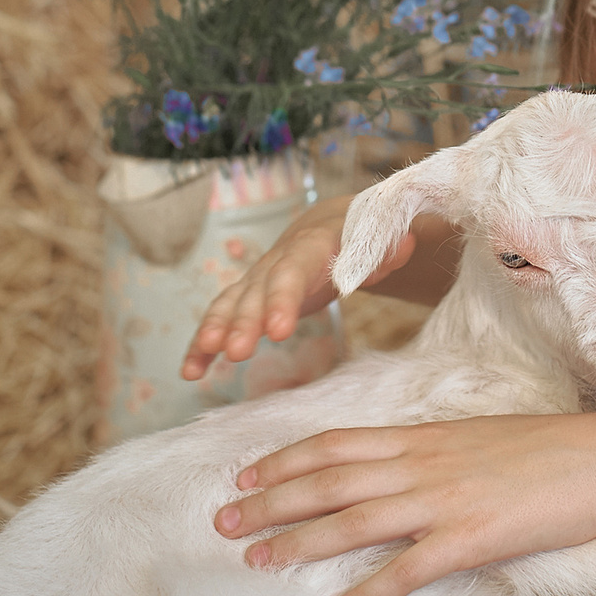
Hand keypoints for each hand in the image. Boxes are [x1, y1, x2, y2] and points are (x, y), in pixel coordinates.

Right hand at [180, 195, 434, 379]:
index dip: (283, 299)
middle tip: (237, 352)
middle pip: (255, 292)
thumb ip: (390, 247)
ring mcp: (258, 279)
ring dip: (214, 332)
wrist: (331, 224)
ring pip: (230, 304)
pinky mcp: (250, 298)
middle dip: (243, 323)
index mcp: (310, 247)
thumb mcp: (381, 239)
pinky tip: (190, 372)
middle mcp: (276, 261)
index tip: (278, 331)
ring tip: (197, 366)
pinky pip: (222, 319)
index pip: (293, 272)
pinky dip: (203, 343)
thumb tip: (405, 246)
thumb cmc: (363, 236)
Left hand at [212, 410, 595, 595]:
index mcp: (420, 438)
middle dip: (269, 501)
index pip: (334, 445)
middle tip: (222, 523)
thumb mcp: (472, 439)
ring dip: (299, 543)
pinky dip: (368, 592)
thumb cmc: (545, 451)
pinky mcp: (472, 538)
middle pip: (327, 482)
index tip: (243, 475)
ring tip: (257, 562)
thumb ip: (428, 454)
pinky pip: (407, 569)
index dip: (283, 460)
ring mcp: (443, 501)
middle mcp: (420, 464)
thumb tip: (392, 468)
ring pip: (353, 522)